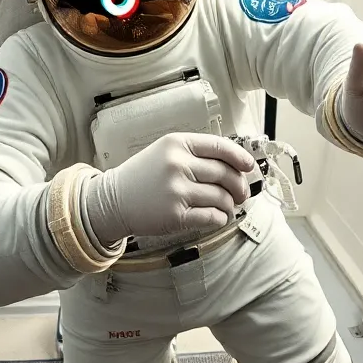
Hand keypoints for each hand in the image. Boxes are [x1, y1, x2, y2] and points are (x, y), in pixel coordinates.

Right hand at [84, 133, 255, 244]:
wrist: (112, 201)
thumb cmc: (142, 176)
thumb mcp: (165, 152)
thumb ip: (194, 154)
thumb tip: (233, 166)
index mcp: (177, 144)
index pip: (220, 147)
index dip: (240, 157)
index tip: (250, 166)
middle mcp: (178, 164)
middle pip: (225, 174)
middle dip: (239, 186)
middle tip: (241, 194)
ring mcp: (177, 190)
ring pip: (221, 197)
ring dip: (229, 205)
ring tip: (227, 207)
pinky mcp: (176, 214)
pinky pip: (211, 217)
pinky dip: (220, 219)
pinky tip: (218, 218)